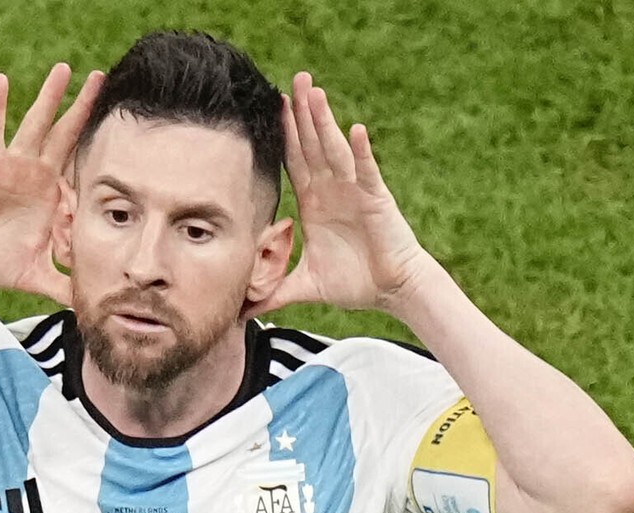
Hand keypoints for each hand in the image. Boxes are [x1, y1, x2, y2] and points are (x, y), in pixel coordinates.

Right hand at [0, 64, 103, 304]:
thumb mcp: (37, 276)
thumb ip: (65, 286)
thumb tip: (91, 308)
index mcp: (52, 197)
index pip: (81, 182)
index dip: (85, 200)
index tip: (74, 228)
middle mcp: (37, 175)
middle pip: (67, 136)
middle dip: (84, 108)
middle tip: (103, 77)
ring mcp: (14, 165)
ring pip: (36, 125)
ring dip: (49, 97)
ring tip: (64, 69)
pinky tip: (2, 80)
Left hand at [245, 72, 431, 317]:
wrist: (391, 290)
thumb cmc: (354, 283)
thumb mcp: (305, 286)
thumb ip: (273, 292)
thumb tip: (242, 310)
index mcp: (315, 204)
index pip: (294, 162)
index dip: (283, 136)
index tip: (270, 109)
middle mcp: (333, 191)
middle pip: (312, 145)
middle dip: (301, 114)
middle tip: (291, 80)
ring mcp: (355, 191)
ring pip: (335, 150)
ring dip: (324, 122)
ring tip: (313, 92)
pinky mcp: (376, 199)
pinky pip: (367, 171)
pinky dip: (360, 151)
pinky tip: (354, 130)